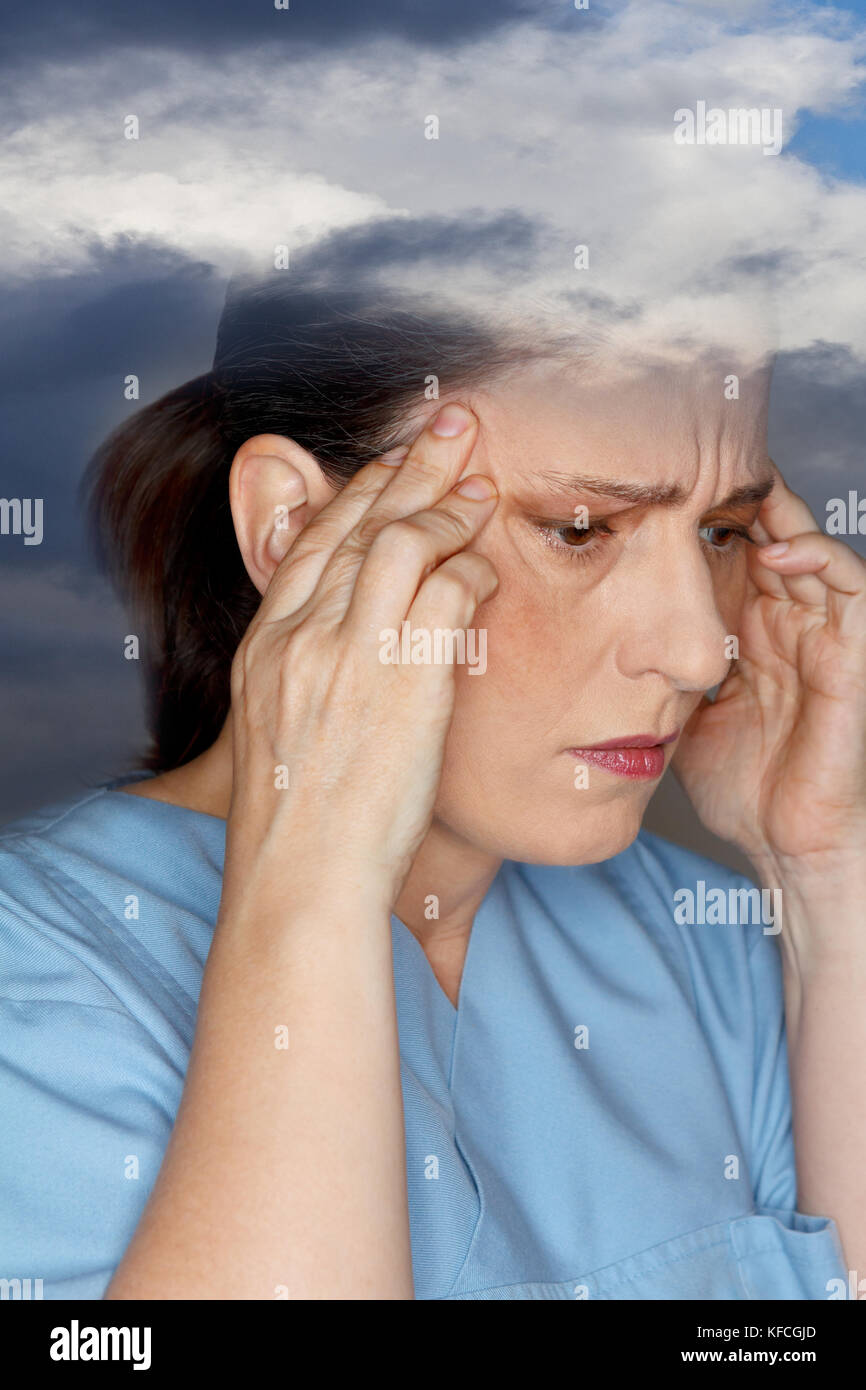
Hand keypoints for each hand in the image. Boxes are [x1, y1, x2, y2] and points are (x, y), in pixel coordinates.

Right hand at [226, 404, 498, 910]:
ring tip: (483, 485)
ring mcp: (348, 653)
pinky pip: (449, 591)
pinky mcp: (401, 679)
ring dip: (449, 505)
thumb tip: (348, 646)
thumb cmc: (300, 825)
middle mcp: (301, 635)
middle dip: (410, 464)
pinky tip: (492, 569)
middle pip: (360, 522)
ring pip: (405, 540)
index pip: (315, 542)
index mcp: (267, 645)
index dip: (358, 492)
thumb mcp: (277, 733)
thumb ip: (307, 674)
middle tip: (452, 422)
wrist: (301, 878)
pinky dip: (474, 569)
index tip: (392, 464)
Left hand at [673, 463, 865, 871]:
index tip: (648, 485)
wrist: (791, 846)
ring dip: (774, 511)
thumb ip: (655, 672)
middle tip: (690, 458)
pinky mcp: (854, 654)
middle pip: (763, 535)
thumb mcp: (680, 715)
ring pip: (806, 545)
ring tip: (731, 485)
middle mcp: (786, 623)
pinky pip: (850, 586)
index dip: (696, 517)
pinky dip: (818, 555)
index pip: (726, 554)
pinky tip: (775, 546)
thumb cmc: (742, 788)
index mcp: (746, 632)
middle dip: (730, 497)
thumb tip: (593, 648)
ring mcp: (822, 634)